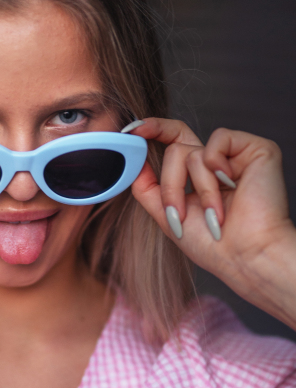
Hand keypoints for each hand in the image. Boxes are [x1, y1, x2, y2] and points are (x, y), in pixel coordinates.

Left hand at [130, 119, 295, 328]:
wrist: (245, 257)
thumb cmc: (214, 246)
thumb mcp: (167, 216)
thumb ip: (148, 187)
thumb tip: (133, 161)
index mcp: (199, 176)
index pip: (175, 142)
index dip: (154, 130)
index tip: (131, 131)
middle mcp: (217, 163)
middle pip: (176, 148)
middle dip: (169, 184)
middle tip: (175, 214)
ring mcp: (236, 156)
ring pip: (192, 151)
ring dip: (196, 189)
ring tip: (213, 215)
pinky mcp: (256, 149)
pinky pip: (218, 140)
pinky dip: (215, 165)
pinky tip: (231, 185)